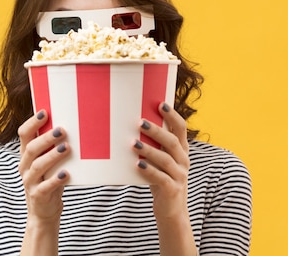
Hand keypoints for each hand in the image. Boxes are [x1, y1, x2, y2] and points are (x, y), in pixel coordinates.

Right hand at [17, 109, 69, 222]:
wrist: (43, 211)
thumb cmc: (48, 180)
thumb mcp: (47, 162)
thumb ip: (52, 147)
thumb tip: (71, 125)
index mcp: (26, 155)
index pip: (24, 135)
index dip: (32, 123)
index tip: (45, 113)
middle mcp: (25, 166)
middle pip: (31, 149)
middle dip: (46, 138)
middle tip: (62, 130)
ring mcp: (30, 181)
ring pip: (38, 166)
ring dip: (52, 156)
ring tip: (67, 148)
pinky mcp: (38, 195)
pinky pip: (46, 187)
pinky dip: (56, 180)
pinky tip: (67, 174)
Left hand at [133, 102, 189, 219]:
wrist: (171, 209)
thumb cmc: (161, 178)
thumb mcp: (160, 160)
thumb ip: (153, 145)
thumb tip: (130, 124)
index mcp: (181, 150)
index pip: (181, 128)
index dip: (172, 116)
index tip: (161, 104)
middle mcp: (183, 160)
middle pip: (172, 142)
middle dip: (156, 131)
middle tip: (140, 122)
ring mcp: (179, 175)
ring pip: (165, 159)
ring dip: (149, 150)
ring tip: (133, 143)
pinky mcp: (172, 189)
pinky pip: (161, 178)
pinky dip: (149, 171)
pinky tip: (137, 165)